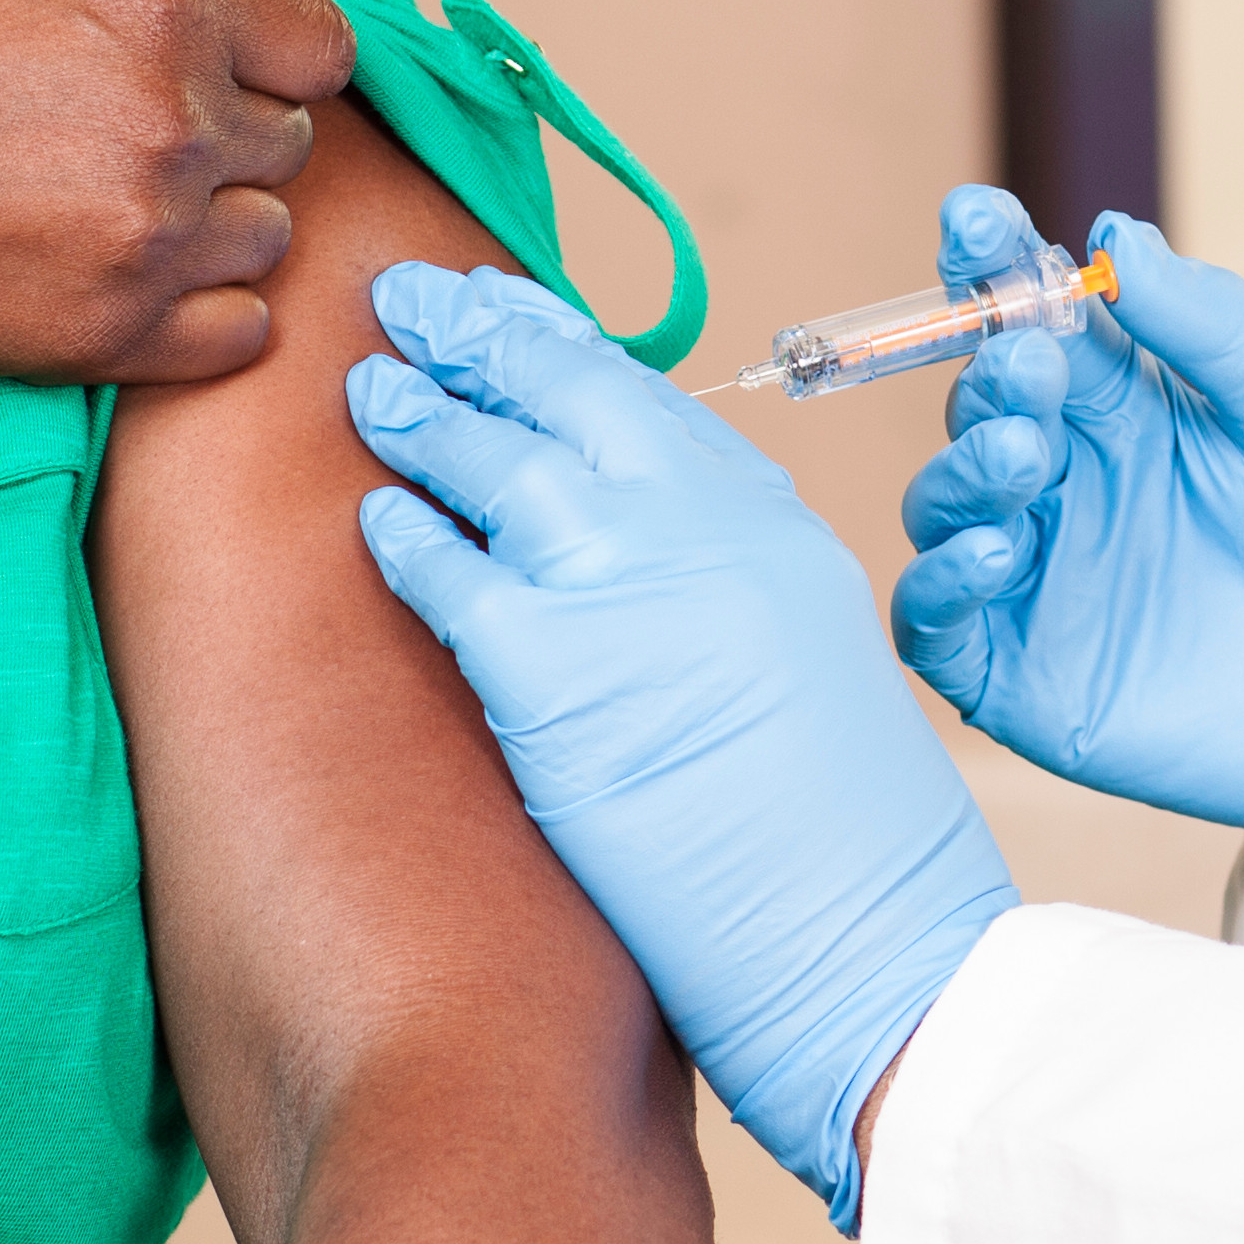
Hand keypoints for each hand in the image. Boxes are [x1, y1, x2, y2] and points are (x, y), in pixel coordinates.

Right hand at [0, 0, 352, 384]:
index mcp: (157, 9)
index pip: (321, 44)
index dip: (277, 54)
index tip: (226, 68)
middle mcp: (175, 122)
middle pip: (291, 142)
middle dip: (231, 135)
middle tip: (126, 139)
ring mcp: (148, 236)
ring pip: (268, 238)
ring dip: (215, 227)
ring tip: (113, 210)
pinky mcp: (107, 335)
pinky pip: (238, 334)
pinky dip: (203, 315)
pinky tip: (127, 282)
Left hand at [350, 264, 1015, 1228]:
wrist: (873, 944)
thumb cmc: (847, 845)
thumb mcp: (808, 664)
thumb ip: (724, 586)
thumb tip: (635, 563)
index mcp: (774, 523)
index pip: (648, 401)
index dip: (562, 346)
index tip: (506, 310)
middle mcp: (705, 527)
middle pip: (569, 392)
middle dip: (479, 334)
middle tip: (408, 299)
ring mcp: (629, 587)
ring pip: (496, 462)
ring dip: (424, 416)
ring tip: (371, 387)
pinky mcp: (552, 671)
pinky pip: (451, 579)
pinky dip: (407, 542)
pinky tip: (376, 519)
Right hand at [891, 190, 1243, 867]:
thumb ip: (1211, 326)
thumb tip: (1116, 237)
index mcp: (1128, 408)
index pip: (1034, 320)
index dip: (993, 264)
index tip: (975, 219)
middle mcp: (1072, 484)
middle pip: (981, 406)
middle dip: (990, 373)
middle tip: (1031, 364)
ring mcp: (1046, 578)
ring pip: (944, 504)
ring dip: (964, 467)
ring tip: (1026, 454)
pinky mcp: (1029, 675)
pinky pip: (935, 624)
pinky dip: (939, 580)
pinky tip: (1000, 548)